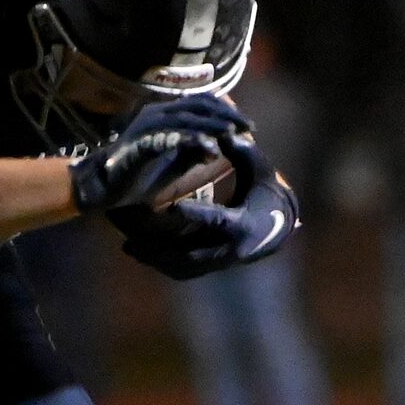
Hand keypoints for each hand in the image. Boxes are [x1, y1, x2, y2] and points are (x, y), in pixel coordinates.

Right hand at [70, 95, 249, 214]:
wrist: (103, 189)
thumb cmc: (136, 177)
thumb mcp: (172, 164)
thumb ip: (191, 153)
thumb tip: (215, 147)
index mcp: (164, 115)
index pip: (200, 103)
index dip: (225, 111)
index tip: (246, 125)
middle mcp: (156, 114)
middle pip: (198, 106)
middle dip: (226, 117)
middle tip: (248, 128)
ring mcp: (147, 127)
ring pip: (187, 119)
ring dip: (213, 126)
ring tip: (234, 136)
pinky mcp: (141, 143)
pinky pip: (170, 138)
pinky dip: (192, 141)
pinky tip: (211, 150)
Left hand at [110, 136, 298, 279]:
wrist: (277, 228)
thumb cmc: (266, 193)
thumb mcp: (261, 171)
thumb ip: (245, 153)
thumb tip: (227, 133)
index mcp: (243, 225)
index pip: (218, 222)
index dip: (198, 216)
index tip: (174, 207)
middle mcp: (230, 250)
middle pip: (192, 255)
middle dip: (161, 248)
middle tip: (133, 237)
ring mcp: (219, 262)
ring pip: (183, 268)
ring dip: (155, 259)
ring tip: (128, 246)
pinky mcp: (211, 266)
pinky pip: (183, 271)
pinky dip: (160, 264)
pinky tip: (138, 253)